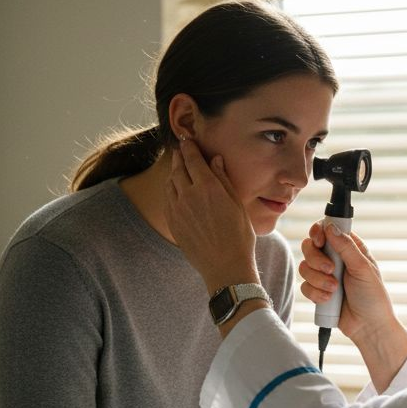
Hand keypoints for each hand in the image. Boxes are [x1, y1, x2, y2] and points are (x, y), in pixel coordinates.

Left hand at [165, 137, 259, 290]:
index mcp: (208, 188)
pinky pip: (167, 199)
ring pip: (170, 182)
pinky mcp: (172, 222)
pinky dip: (170, 188)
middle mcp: (189, 195)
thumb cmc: (239, 237)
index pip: (193, 159)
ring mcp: (178, 209)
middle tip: (180, 149)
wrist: (225, 267)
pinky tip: (175, 188)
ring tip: (177, 167)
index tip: (187, 139)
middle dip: (179, 156)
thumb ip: (224, 179)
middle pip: (178, 167)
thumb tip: (215, 159)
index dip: (189, 146)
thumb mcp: (237, 205)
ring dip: (173, 171)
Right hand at [300, 221, 406, 385]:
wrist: (368, 327)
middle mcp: (335, 259)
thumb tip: (330, 227)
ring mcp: (325, 275)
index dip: (318, 232)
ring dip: (318, 279)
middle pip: (310, 246)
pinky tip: (329, 300)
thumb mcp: (363, 268)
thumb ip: (346, 247)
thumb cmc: (373, 297)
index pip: (327, 230)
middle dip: (316, 259)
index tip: (319, 241)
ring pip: (304, 267)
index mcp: (350, 248)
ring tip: (334, 290)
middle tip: (330, 270)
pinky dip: (315, 293)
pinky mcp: (318, 291)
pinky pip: (305, 286)